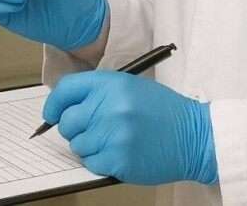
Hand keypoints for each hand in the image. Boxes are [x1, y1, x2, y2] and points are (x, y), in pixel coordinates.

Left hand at [43, 70, 217, 185]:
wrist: (195, 136)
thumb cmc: (163, 112)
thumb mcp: (130, 87)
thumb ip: (97, 93)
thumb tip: (64, 107)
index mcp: (110, 84)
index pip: (66, 90)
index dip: (54, 104)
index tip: (51, 114)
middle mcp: (109, 106)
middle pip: (67, 121)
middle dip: (74, 128)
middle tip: (92, 130)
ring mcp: (113, 134)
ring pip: (77, 145)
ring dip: (89, 147)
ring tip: (113, 141)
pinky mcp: (119, 159)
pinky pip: (91, 163)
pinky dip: (101, 161)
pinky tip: (119, 153)